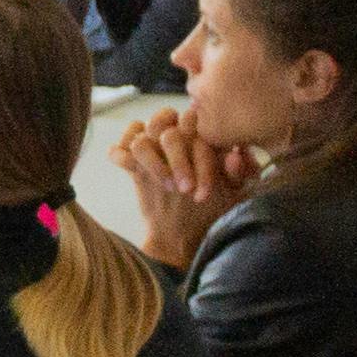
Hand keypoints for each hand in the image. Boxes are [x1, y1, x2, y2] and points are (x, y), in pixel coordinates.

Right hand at [117, 114, 259, 265]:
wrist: (184, 232)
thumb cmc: (213, 208)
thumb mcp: (232, 195)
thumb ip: (237, 174)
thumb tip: (235, 157)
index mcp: (199, 136)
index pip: (198, 128)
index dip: (200, 158)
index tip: (203, 192)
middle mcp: (174, 136)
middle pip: (167, 124)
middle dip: (177, 158)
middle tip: (185, 189)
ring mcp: (151, 149)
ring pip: (141, 136)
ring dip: (152, 162)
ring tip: (166, 187)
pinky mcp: (131, 164)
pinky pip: (118, 150)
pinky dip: (121, 157)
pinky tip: (132, 172)